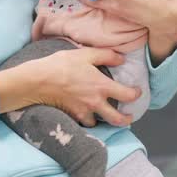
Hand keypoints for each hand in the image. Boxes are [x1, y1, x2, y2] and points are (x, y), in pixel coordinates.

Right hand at [0, 47, 140, 126]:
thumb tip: (122, 60)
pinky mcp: (71, 116)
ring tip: (104, 116)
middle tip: (129, 118)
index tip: (137, 92)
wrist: (39, 80)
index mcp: (102, 86)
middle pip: (117, 119)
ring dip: (102, 120)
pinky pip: (83, 122)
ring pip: (98, 123)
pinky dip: (86, 119)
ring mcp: (83, 112)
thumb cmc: (62, 65)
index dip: (136, 95)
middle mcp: (95, 103)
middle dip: (126, 120)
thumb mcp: (86, 54)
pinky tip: (85, 114)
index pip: (127, 95)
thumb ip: (107, 56)